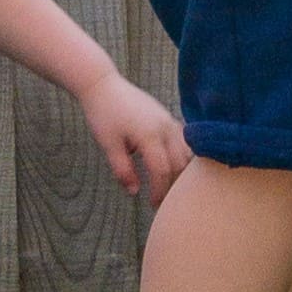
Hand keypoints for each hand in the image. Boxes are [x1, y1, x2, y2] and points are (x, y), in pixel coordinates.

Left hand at [83, 74, 189, 205]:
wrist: (104, 86)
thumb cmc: (103, 115)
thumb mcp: (109, 145)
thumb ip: (123, 170)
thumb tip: (134, 191)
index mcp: (150, 136)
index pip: (162, 170)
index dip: (160, 190)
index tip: (153, 205)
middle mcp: (165, 128)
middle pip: (180, 163)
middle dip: (174, 184)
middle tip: (165, 200)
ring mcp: (170, 121)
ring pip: (187, 152)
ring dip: (182, 170)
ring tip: (172, 185)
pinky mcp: (168, 117)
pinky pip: (184, 140)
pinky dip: (184, 155)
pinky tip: (176, 166)